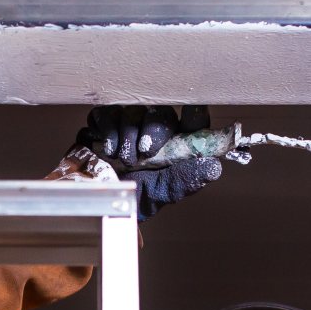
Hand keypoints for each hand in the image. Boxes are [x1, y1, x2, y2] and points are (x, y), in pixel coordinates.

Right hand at [74, 104, 222, 220]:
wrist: (97, 200)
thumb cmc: (133, 198)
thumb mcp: (161, 193)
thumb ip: (184, 180)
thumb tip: (213, 168)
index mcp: (175, 144)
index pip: (191, 121)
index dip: (194, 114)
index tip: (192, 112)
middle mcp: (153, 129)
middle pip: (160, 110)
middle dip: (153, 129)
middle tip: (145, 151)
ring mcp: (128, 123)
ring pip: (132, 109)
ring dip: (127, 134)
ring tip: (123, 158)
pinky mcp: (104, 123)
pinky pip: (106, 112)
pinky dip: (107, 129)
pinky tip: (108, 148)